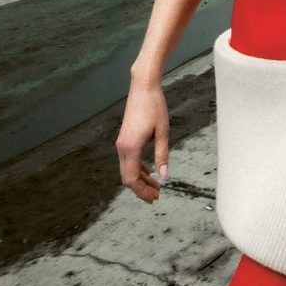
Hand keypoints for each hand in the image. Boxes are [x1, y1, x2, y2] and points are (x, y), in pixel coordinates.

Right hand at [115, 82, 169, 203]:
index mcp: (131, 147)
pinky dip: (138, 168)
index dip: (142, 191)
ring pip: (127, 169)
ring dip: (140, 179)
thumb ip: (162, 154)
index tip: (154, 197)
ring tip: (156, 185)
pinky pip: (128, 160)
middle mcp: (122, 147)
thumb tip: (163, 175)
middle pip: (127, 177)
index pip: (131, 179)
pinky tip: (149, 171)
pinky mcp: (124, 138)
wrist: (143, 88)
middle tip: (156, 196)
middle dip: (141, 188)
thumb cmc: (154, 107)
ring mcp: (121, 143)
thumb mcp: (162, 132)